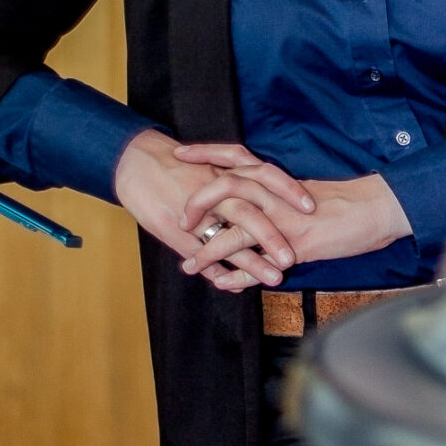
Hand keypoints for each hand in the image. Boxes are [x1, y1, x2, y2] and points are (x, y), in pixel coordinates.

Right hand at [114, 130, 304, 291]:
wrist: (134, 159)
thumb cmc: (175, 163)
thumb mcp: (211, 163)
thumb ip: (237, 176)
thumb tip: (268, 195)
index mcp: (226, 171)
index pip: (264, 176)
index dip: (288, 190)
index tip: (311, 207)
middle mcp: (215, 190)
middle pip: (250, 212)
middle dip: (274, 236)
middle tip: (294, 256)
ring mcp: (196, 211)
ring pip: (228, 237)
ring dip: (252, 261)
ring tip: (275, 279)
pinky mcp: (177, 229)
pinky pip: (201, 252)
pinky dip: (217, 270)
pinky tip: (233, 286)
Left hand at [173, 142, 410, 276]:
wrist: (378, 209)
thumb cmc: (345, 202)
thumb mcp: (304, 192)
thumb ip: (277, 194)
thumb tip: (258, 199)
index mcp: (277, 180)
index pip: (234, 158)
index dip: (204, 153)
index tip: (179, 153)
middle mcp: (276, 196)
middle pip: (225, 189)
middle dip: (196, 205)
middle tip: (179, 220)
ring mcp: (285, 221)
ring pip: (236, 232)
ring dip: (208, 251)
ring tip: (189, 266)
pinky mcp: (297, 246)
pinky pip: (261, 264)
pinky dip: (240, 278)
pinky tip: (224, 285)